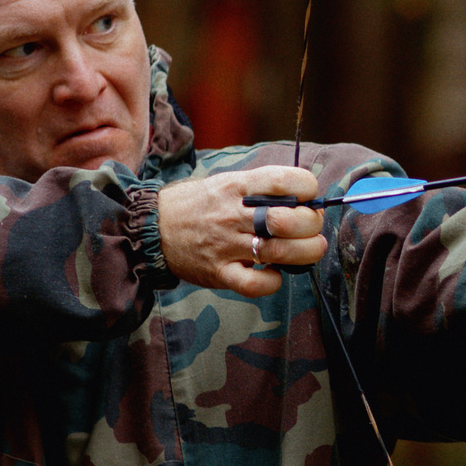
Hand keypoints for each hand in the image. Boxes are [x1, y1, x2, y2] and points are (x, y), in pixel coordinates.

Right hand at [156, 166, 325, 295]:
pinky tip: (275, 273)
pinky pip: (255, 285)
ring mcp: (226, 245)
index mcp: (237, 186)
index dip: (308, 188)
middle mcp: (233, 214)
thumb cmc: (199, 204)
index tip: (309, 197)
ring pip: (280, 252)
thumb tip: (306, 196)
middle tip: (312, 228)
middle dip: (312, 225)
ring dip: (306, 253)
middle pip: (289, 220)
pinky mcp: (219, 273)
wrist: (152, 227)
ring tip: (309, 249)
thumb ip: (262, 188)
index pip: (285, 180)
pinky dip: (273, 282)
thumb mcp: (227, 182)